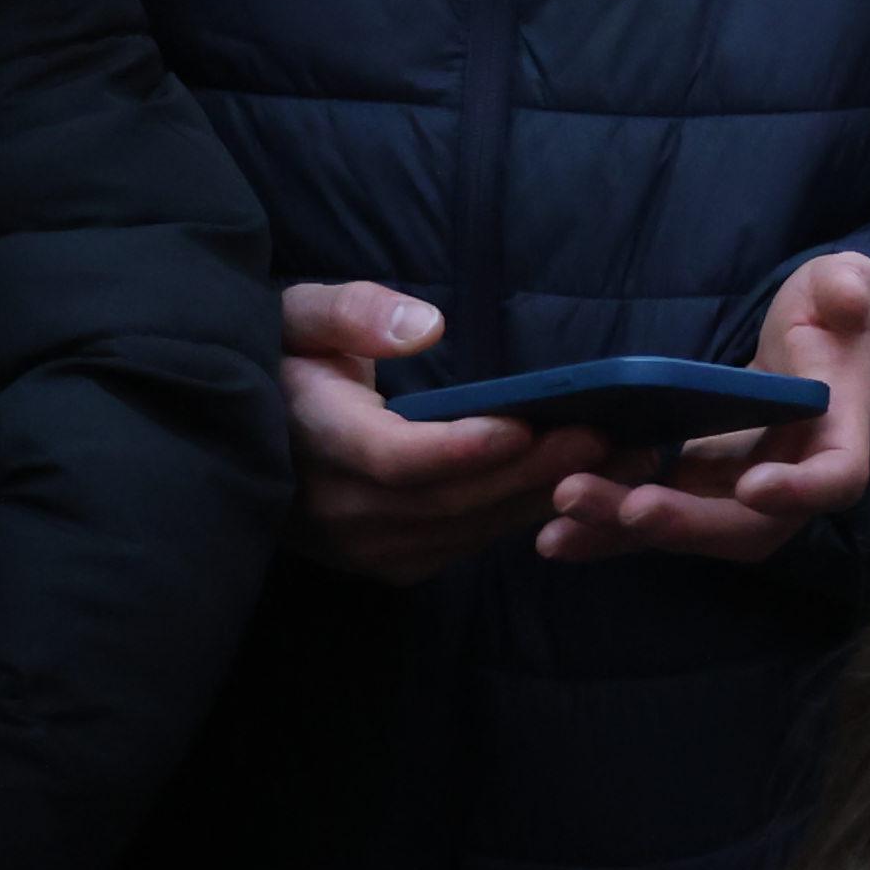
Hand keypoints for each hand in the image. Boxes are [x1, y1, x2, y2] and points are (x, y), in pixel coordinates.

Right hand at [280, 282, 610, 587]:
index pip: (394, 458)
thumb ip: (352, 314)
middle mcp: (330, 504)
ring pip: (462, 529)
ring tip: (624, 460)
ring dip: (543, 497)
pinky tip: (581, 484)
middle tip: (611, 437)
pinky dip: (520, 516)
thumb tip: (425, 327)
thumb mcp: (300, 313)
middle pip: (445, 500)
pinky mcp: (384, 556)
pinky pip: (460, 544)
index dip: (462, 448)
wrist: (245, 428)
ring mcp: (355, 542)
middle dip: (532, 470)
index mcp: (309, 436)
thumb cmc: (286, 355)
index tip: (526, 424)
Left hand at [536, 254, 869, 565]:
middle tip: (626, 506)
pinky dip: (607, 527)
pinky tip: (552, 531)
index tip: (753, 487)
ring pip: (691, 529)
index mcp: (839, 430)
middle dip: (685, 522)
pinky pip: (656, 515)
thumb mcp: (847, 284)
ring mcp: (741, 489)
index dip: (799, 490)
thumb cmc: (835, 308)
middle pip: (746, 525)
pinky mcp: (698, 486)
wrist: (816, 339)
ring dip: (628, 531)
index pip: (834, 477)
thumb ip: (850, 290)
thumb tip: (849, 303)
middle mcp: (793, 477)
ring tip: (562, 521)